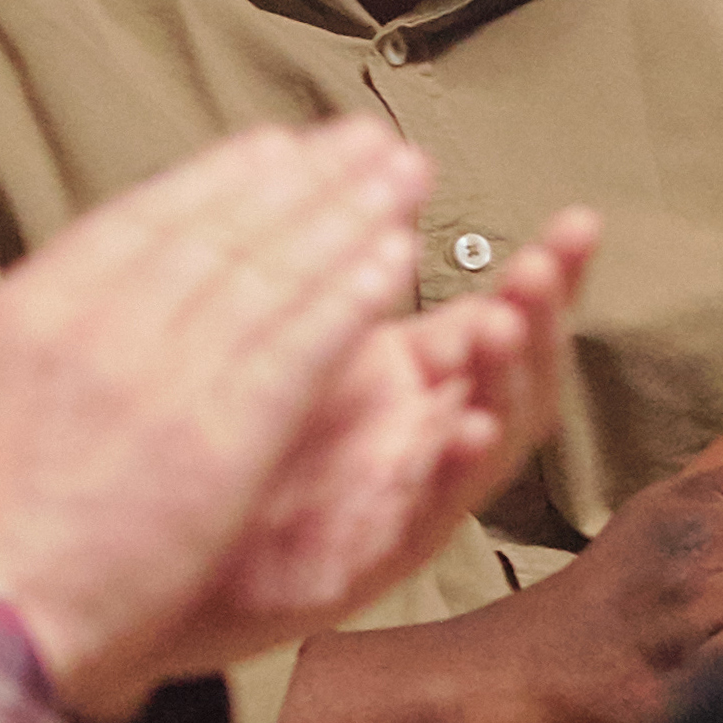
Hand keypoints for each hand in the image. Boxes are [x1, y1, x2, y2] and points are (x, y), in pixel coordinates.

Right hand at [0, 119, 450, 711]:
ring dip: (348, 220)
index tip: (273, 150)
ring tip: (406, 179)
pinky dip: (349, 298)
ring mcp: (164, 378)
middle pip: (221, 232)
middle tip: (368, 142)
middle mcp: (102, 324)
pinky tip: (397, 259)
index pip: (140, 222)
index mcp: (27, 309)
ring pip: (272, 276)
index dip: (217, 181)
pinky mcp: (218, 441)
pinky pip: (298, 348)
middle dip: (304, 182)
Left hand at [211, 209, 597, 657]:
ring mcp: (404, 497)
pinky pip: (434, 514)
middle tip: (541, 267)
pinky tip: (465, 427)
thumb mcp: (283, 332)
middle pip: (515, 375)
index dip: (548, 276)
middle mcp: (421, 436)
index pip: (501, 318)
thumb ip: (336, 265)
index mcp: (408, 380)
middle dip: (540, 318)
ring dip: (507, 381)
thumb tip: (369, 166)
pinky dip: (456, 469)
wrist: (146, 553)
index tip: (577, 227)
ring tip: (504, 323)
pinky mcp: (372, 556)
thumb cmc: (211, 442)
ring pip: (493, 440)